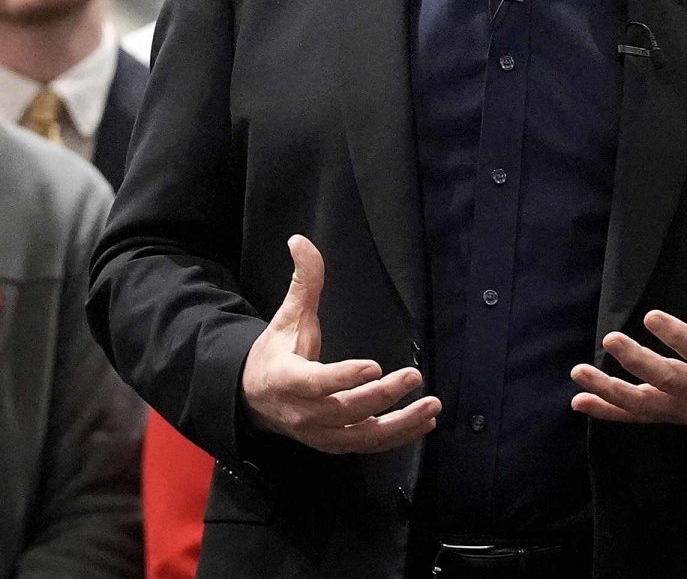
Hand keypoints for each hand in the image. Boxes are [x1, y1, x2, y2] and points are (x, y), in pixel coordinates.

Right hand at [239, 235, 438, 454]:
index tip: (373, 367)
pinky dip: (398, 437)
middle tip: (413, 376)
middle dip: (382, 396)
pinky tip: (424, 423)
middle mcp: (305, 413)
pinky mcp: (335, 444)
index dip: (344, 377)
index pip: (317, 383)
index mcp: (288, 380)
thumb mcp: (287, 317)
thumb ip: (303, 282)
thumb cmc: (276, 354)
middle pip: (346, 410)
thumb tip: (300, 240)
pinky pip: (369, 445)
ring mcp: (321, 434)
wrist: (255, 399)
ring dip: (400, 424)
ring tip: (431, 407)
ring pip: (363, 436)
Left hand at [571, 218, 686, 429]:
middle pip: (670, 379)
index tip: (650, 316)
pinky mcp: (670, 416)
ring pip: (645, 403)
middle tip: (610, 339)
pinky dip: (607, 411)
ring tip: (580, 372)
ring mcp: (685, 408)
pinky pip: (635, 417)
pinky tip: (579, 399)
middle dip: (639, 362)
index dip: (677, 336)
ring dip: (610, 390)